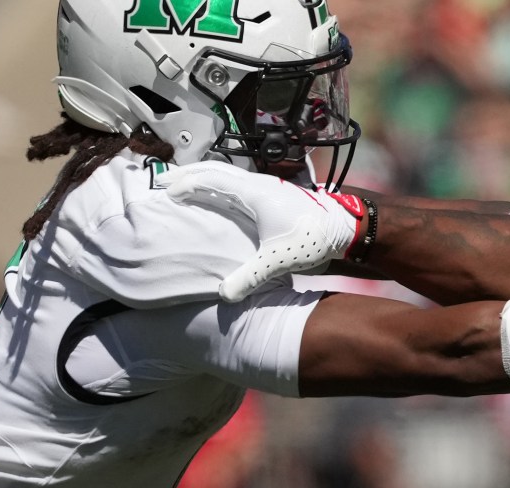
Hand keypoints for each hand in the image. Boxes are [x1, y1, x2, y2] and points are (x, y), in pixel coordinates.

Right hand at [165, 164, 365, 301]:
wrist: (344, 227)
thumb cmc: (312, 237)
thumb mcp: (278, 260)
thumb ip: (250, 277)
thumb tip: (224, 295)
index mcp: (253, 192)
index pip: (211, 179)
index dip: (186, 183)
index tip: (167, 191)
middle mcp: (257, 184)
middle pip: (214, 170)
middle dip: (187, 173)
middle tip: (164, 181)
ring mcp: (265, 187)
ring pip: (226, 174)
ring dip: (202, 177)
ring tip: (183, 186)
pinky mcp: (271, 195)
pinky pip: (236, 185)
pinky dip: (218, 186)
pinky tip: (214, 198)